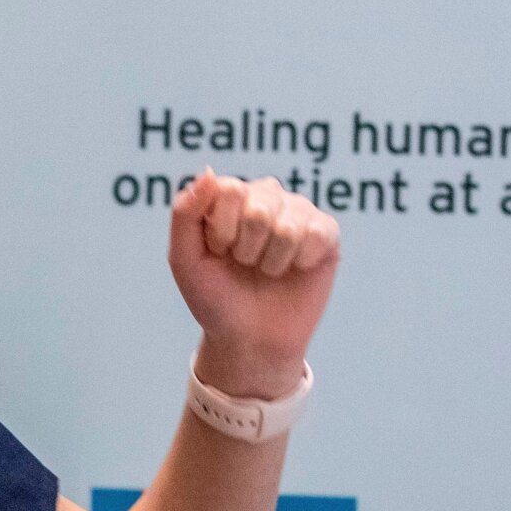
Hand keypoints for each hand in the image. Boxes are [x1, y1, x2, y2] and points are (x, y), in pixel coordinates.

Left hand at [168, 170, 339, 397]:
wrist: (248, 338)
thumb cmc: (214, 295)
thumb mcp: (184, 258)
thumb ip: (185, 213)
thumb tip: (209, 172)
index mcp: (228, 195)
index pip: (229, 189)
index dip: (221, 230)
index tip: (216, 251)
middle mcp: (265, 195)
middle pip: (259, 209)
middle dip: (246, 249)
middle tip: (243, 263)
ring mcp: (298, 211)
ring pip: (288, 226)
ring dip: (271, 261)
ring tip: (265, 269)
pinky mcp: (326, 233)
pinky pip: (318, 235)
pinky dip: (299, 262)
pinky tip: (294, 269)